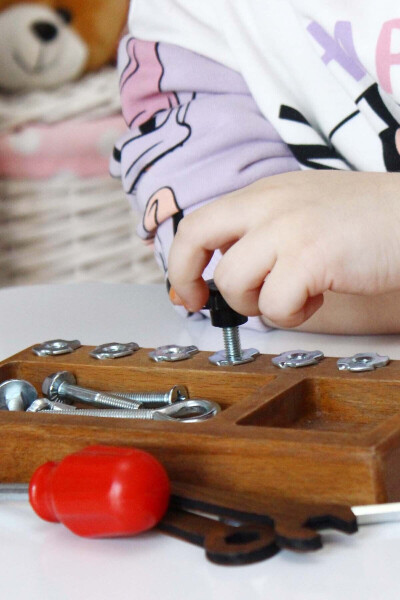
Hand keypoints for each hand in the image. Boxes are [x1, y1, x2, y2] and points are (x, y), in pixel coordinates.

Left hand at [168, 171, 399, 327]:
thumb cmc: (368, 221)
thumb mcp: (304, 209)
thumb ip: (263, 231)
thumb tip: (225, 269)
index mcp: (266, 192)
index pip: (200, 222)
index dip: (182, 260)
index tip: (186, 290)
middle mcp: (269, 203)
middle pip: (195, 236)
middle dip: (184, 277)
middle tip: (198, 303)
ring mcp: (288, 228)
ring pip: (234, 282)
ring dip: (257, 304)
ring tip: (293, 296)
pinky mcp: (311, 257)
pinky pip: (274, 305)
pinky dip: (292, 314)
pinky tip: (317, 299)